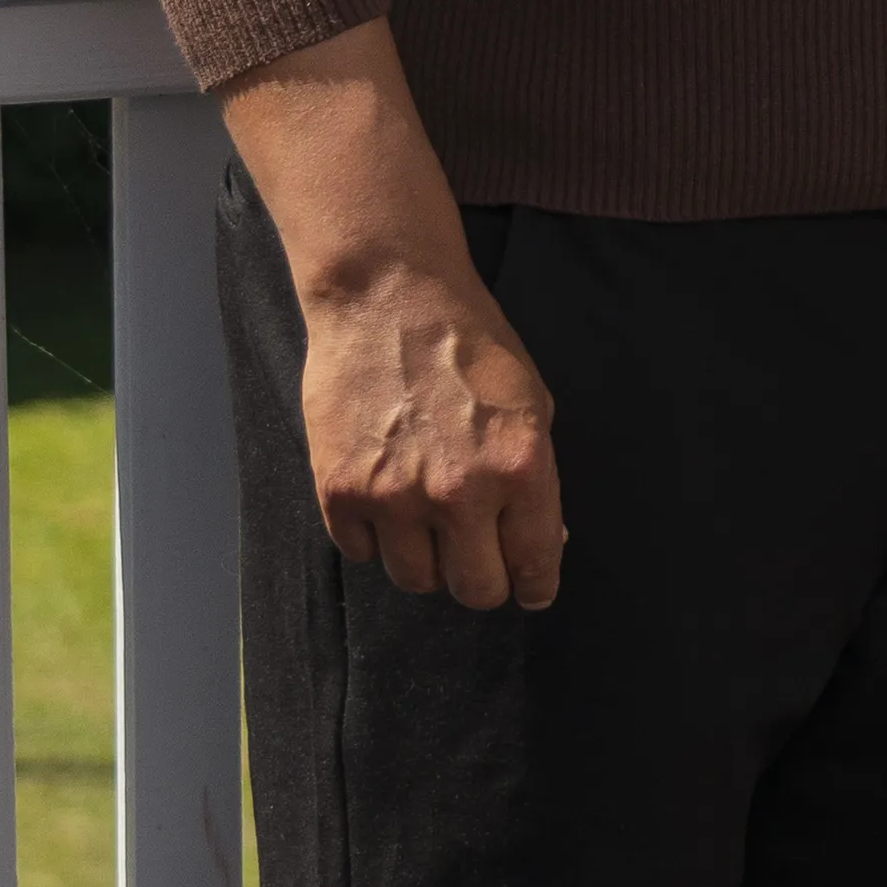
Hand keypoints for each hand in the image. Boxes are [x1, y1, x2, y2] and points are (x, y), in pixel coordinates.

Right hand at [295, 252, 565, 609]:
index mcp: (519, 466)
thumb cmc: (469, 342)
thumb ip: (536, 476)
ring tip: (425, 517)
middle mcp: (460, 491)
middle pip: (475, 590)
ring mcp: (395, 496)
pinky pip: (363, 553)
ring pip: (416, 580)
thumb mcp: (530, 402)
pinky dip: (375, 537)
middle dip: (481, 577)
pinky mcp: (340, 492)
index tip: (529, 590)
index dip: (534, 584)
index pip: (534, 563)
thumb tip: (545, 539)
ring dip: (425, 559)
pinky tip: (384, 497)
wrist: (387, 297)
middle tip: (474, 553)